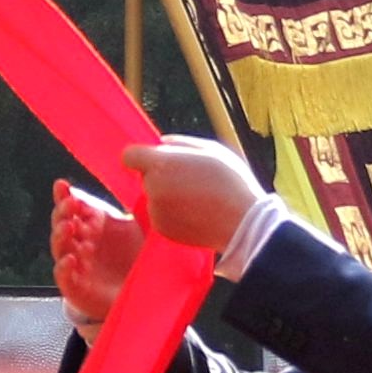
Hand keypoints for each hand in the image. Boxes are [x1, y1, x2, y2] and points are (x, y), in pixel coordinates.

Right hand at [52, 178, 140, 326]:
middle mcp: (79, 242)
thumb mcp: (133, 229)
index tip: (62, 185)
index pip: (72, 208)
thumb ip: (130, 207)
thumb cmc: (133, 257)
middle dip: (62, 212)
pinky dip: (63, 267)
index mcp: (90, 226)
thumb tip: (139, 176)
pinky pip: (63, 276)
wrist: (139, 293)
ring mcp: (76, 264)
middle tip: (71, 204)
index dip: (63, 196)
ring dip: (60, 235)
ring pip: (59, 247)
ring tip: (69, 227)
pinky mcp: (76, 286)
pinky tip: (71, 259)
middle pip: (61, 223)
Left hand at [119, 137, 263, 249]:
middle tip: (190, 180)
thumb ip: (181, 143)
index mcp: (162, 163)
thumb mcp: (211, 150)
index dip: (140, 156)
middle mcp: (153, 187)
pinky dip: (172, 214)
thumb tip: (162, 143)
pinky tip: (195, 213)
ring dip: (167, 196)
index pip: (129, 155)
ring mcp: (155, 211)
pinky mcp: (161, 229)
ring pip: (153, 197)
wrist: (242, 223)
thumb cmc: (231, 182)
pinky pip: (160, 216)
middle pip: (145, 176)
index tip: (153, 160)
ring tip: (196, 199)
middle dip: (161, 176)